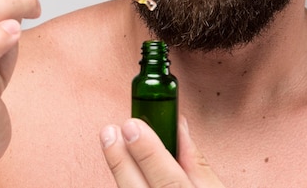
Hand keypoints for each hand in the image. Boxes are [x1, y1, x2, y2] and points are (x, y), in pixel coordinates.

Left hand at [100, 117, 224, 186]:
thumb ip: (197, 164)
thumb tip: (178, 126)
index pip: (170, 182)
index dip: (149, 154)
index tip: (132, 126)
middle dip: (121, 162)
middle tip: (109, 132)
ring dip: (119, 174)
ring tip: (111, 144)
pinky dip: (125, 187)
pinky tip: (122, 173)